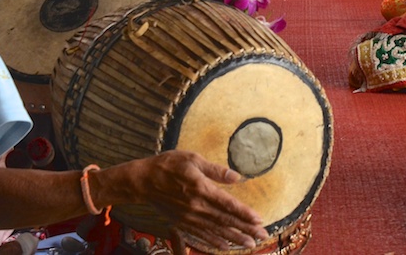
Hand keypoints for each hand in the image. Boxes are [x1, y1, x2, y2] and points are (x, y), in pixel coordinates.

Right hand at [137, 151, 268, 250]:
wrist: (142, 181)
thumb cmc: (168, 165)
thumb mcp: (192, 159)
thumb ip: (215, 170)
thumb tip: (236, 176)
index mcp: (201, 189)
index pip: (227, 204)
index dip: (244, 213)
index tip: (259, 219)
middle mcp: (196, 207)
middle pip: (225, 221)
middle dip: (245, 229)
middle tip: (262, 235)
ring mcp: (189, 217)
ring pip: (215, 230)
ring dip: (234, 238)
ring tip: (250, 244)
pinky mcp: (182, 222)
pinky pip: (201, 235)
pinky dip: (214, 242)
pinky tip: (225, 246)